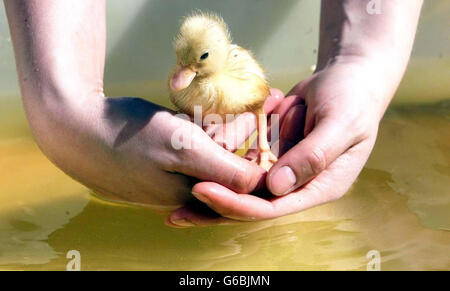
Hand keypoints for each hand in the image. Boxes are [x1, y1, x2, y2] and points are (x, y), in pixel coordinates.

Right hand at [91, 89, 283, 208]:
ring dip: (236, 131)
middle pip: (235, 168)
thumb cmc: (130, 139)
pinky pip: (200, 150)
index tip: (283, 119)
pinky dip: (213, 131)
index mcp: (198, 197)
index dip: (270, 153)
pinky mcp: (166, 165)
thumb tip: (260, 183)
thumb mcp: (183, 149)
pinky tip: (219, 116)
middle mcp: (190, 193)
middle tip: (273, 104)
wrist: (77, 131)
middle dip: (255, 137)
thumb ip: (223, 170)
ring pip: (218, 157)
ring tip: (255, 105)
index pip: (249, 184)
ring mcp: (176, 179)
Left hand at [167, 59, 388, 225]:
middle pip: (252, 204)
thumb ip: (312, 155)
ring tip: (175, 193)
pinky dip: (223, 162)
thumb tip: (275, 186)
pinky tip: (194, 164)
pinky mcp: (273, 151)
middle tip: (177, 213)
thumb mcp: (340, 124)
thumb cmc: (352, 98)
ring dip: (214, 189)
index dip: (237, 203)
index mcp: (319, 186)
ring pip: (243, 186)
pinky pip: (244, 161)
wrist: (349, 76)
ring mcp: (284, 168)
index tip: (202, 190)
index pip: (273, 206)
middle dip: (216, 207)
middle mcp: (298, 184)